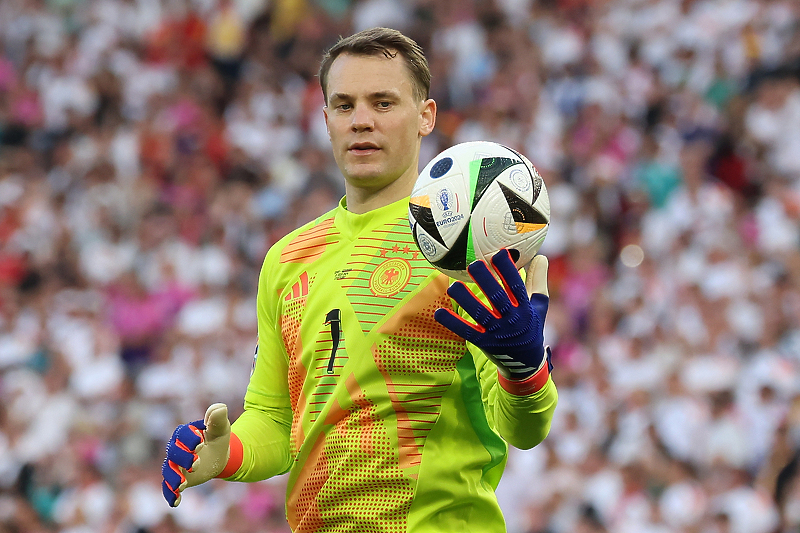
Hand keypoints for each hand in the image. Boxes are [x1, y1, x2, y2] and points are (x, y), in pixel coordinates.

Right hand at [161, 403, 231, 506]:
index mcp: (185, 433)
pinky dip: (170, 494)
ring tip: (182, 484)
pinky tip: (175, 502)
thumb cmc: (218, 438)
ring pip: (168, 471)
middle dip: (183, 458)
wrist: (219, 455)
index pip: (181, 434)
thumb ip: (219, 418)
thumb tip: (219, 408)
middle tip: (196, 463)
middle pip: (173, 453)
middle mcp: (176, 449)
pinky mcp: (178, 479)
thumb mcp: (222, 428)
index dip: (189, 439)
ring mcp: (176, 465)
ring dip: (173, 478)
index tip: (200, 443)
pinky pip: (169, 487)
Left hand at [434, 249, 548, 379]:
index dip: (508, 270)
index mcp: (524, 309)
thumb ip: (538, 281)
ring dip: (466, 300)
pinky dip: (452, 322)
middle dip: (485, 281)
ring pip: (479, 314)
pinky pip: (466, 331)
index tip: (500, 253)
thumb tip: (541, 257)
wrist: (525, 363)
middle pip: (497, 298)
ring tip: (454, 286)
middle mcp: (511, 320)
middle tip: (474, 264)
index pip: (516, 286)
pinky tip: (439, 312)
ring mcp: (496, 332)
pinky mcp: (483, 342)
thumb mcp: (539, 306)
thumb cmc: (530, 327)